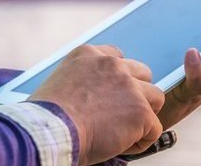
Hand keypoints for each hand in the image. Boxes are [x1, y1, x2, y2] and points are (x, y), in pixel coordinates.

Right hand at [28, 43, 164, 165]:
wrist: (49, 130)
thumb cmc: (45, 117)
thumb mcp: (58, 85)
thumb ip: (79, 83)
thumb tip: (87, 101)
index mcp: (88, 54)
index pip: (117, 57)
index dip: (117, 79)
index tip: (109, 97)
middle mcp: (111, 64)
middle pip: (142, 73)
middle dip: (136, 93)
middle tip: (122, 115)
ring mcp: (129, 86)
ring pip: (155, 97)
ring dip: (144, 115)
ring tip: (125, 132)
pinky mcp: (140, 111)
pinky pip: (154, 128)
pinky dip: (142, 141)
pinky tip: (122, 147)